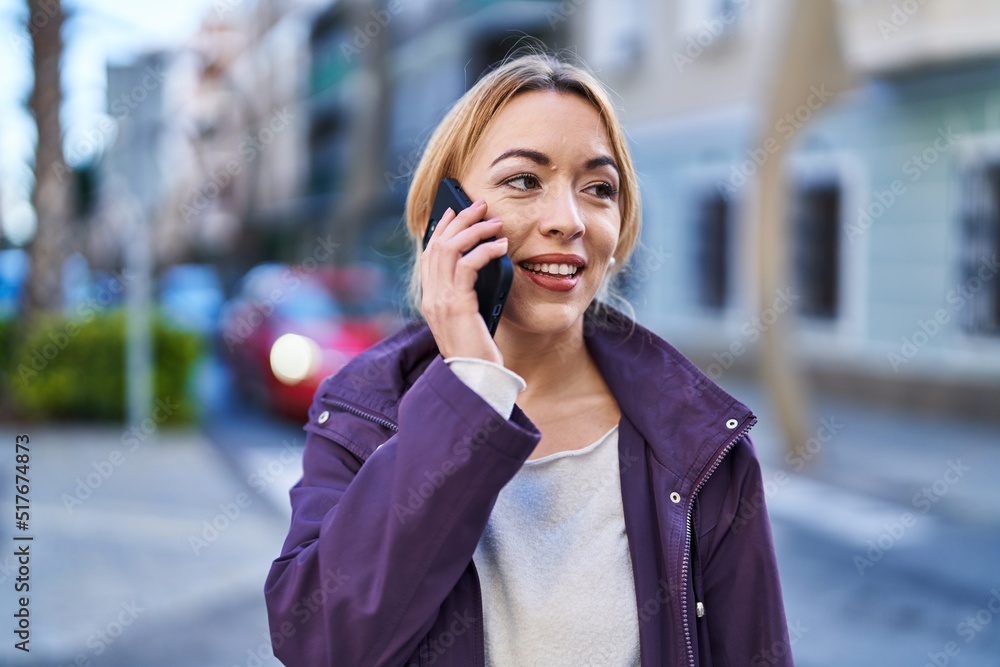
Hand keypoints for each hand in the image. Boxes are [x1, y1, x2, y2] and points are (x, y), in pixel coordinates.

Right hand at [420, 199, 507, 364]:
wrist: (475, 378)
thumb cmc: (477, 352)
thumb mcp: (468, 318)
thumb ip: (467, 295)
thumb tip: (483, 266)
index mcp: (430, 299)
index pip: (429, 254)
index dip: (440, 229)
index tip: (453, 210)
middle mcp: (431, 297)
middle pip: (438, 245)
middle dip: (459, 220)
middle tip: (480, 206)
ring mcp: (440, 301)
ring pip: (450, 250)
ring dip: (474, 230)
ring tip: (495, 222)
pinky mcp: (457, 305)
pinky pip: (468, 266)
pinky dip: (485, 250)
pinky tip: (501, 246)